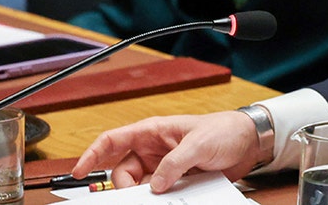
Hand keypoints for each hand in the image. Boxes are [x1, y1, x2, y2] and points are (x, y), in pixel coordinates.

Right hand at [72, 111, 262, 192]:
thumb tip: (154, 186)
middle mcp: (154, 150)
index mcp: (153, 132)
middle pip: (122, 172)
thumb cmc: (224, 130)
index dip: (92, 154)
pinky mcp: (176, 181)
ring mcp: (164, 167)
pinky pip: (159, 194)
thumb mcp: (198, 144)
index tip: (78, 171)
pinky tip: (170, 200)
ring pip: (139, 186)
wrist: (249, 142)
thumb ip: (174, 163)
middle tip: (136, 195)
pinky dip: (159, 200)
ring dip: (143, 194)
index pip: (113, 140)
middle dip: (124, 186)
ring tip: (158, 196)